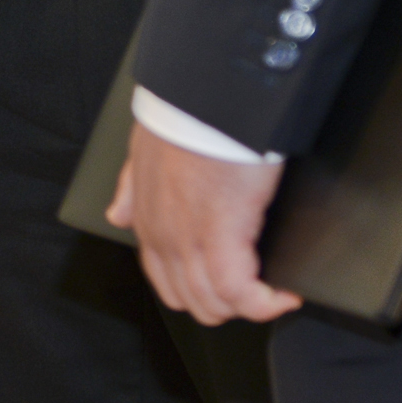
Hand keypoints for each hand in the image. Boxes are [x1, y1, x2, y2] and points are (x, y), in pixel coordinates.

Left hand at [111, 124, 297, 326]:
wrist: (208, 95)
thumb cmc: (187, 116)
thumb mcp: (145, 148)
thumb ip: (131, 186)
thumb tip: (117, 214)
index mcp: (148, 217)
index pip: (164, 279)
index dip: (198, 292)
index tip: (228, 287)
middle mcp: (164, 235)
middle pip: (192, 301)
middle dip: (227, 304)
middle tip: (257, 290)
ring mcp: (188, 238)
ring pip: (214, 303)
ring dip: (247, 306)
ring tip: (272, 293)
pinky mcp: (221, 233)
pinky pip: (239, 292)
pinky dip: (264, 303)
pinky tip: (284, 295)